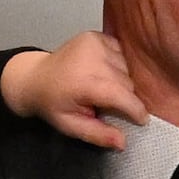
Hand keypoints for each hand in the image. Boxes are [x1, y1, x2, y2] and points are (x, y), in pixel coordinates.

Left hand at [0, 30, 146, 150]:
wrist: (35, 77)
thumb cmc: (53, 104)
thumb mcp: (71, 126)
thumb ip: (97, 134)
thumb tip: (123, 142)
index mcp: (85, 82)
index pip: (123, 96)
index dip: (136, 110)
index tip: (142, 120)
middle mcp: (92, 58)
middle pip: (127, 82)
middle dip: (123, 97)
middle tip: (107, 104)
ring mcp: (94, 43)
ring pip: (126, 67)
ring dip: (121, 80)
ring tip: (103, 87)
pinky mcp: (96, 35)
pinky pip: (121, 52)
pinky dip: (117, 64)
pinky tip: (103, 71)